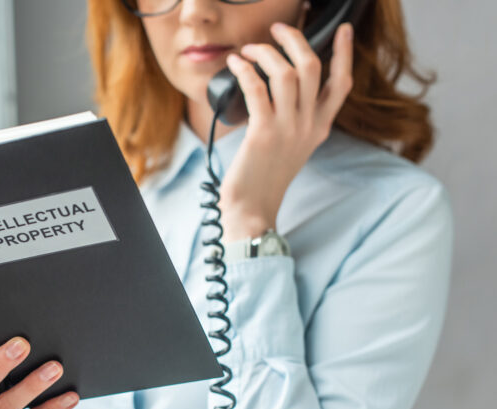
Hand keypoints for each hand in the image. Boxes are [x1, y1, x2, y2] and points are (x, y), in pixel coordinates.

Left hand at [219, 21, 354, 241]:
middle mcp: (309, 125)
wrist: (253, 209)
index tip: (344, 29)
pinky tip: (234, 65)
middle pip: (312, 67)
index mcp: (320, 127)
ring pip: (285, 73)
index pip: (341, 83)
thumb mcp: (292, 146)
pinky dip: (244, 71)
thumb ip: (296, 119)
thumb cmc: (264, 177)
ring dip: (264, 53)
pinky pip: (256, 89)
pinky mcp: (263, 133)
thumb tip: (281, 86)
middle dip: (295, 40)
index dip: (345, 53)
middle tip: (277, 29)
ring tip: (247, 50)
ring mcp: (288, 129)